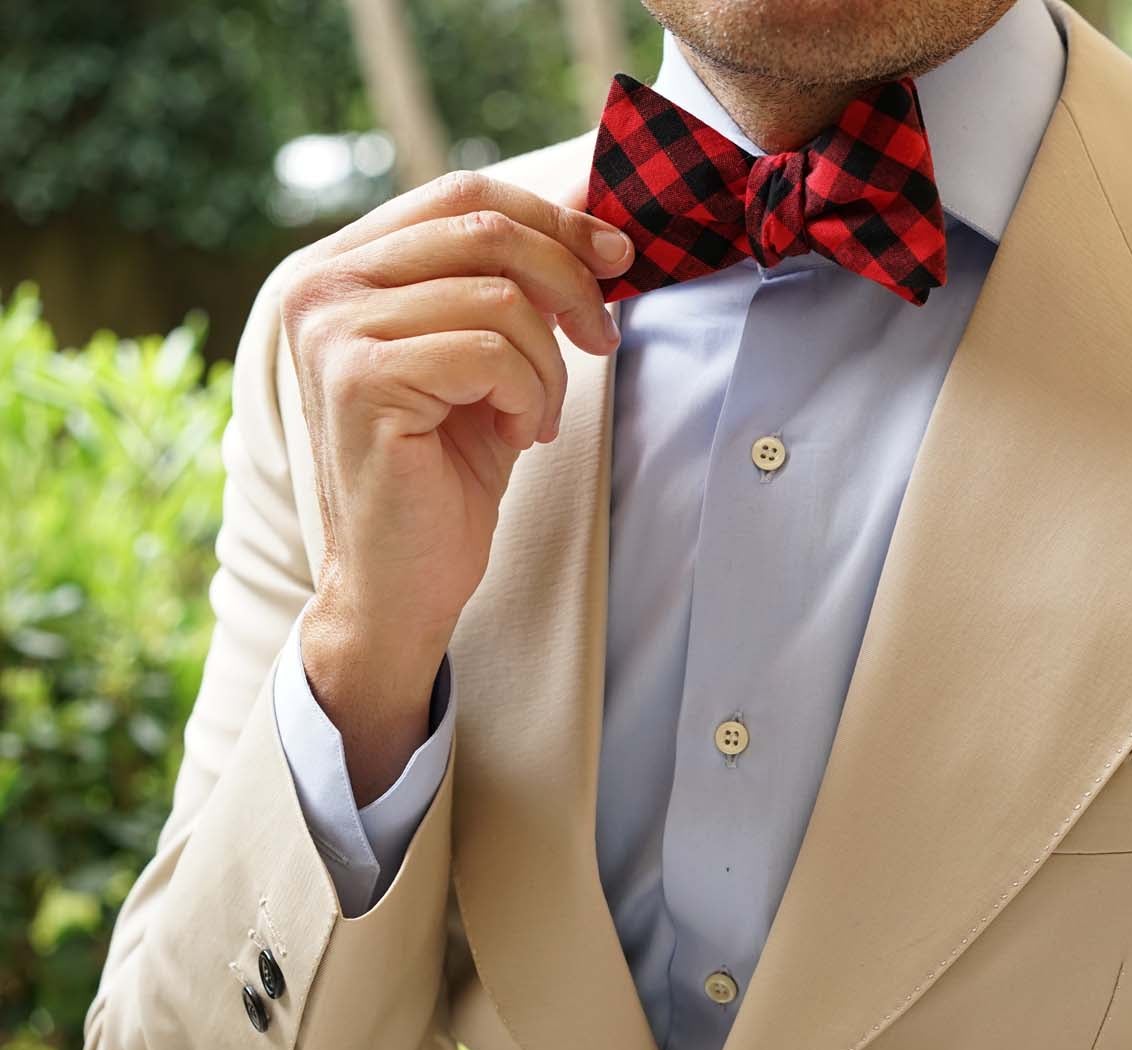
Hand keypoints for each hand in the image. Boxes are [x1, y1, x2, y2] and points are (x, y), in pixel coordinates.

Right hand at [279, 170, 633, 800]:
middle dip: (571, 282)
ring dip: (548, 361)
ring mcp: (332, 329)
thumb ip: (517, 279)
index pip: (463, 193)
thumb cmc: (446, 471)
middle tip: (603, 340)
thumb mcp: (491, 354)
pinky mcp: (360, 381)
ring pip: (500, 295)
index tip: (618, 255)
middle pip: (487, 228)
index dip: (554, 215)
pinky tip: (518, 435)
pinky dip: (529, 394)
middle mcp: (321, 284)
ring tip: (535, 414)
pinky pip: (491, 351)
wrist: (402, 582)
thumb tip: (589, 204)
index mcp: (344, 265)